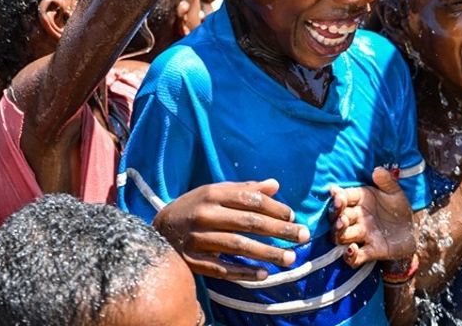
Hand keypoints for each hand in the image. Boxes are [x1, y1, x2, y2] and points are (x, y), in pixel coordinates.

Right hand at [153, 180, 308, 280]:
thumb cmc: (194, 207)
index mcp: (213, 194)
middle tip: (303, 237)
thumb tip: (275, 185)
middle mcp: (205, 214)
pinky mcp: (192, 260)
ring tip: (290, 258)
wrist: (158, 229)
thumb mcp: (215, 192)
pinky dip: (243, 273)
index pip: (250, 200)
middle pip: (248, 222)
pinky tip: (263, 275)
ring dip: (266, 253)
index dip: (275, 208)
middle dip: (279, 230)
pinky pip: (222, 269)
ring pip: (237, 246)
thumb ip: (244, 189)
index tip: (293, 217)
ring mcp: (198, 238)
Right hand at [329, 167, 414, 266]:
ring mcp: (362, 235)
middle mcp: (357, 217)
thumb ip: (387, 181)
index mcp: (360, 200)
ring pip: (341, 236)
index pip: (344, 197)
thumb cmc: (399, 208)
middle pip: (338, 217)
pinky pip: (355, 258)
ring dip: (339, 232)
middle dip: (336, 215)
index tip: (337, 195)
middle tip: (340, 214)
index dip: (338, 196)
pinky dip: (350, 256)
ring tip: (343, 225)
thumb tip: (378, 170)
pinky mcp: (371, 251)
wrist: (414, 229)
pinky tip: (352, 249)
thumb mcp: (395, 192)